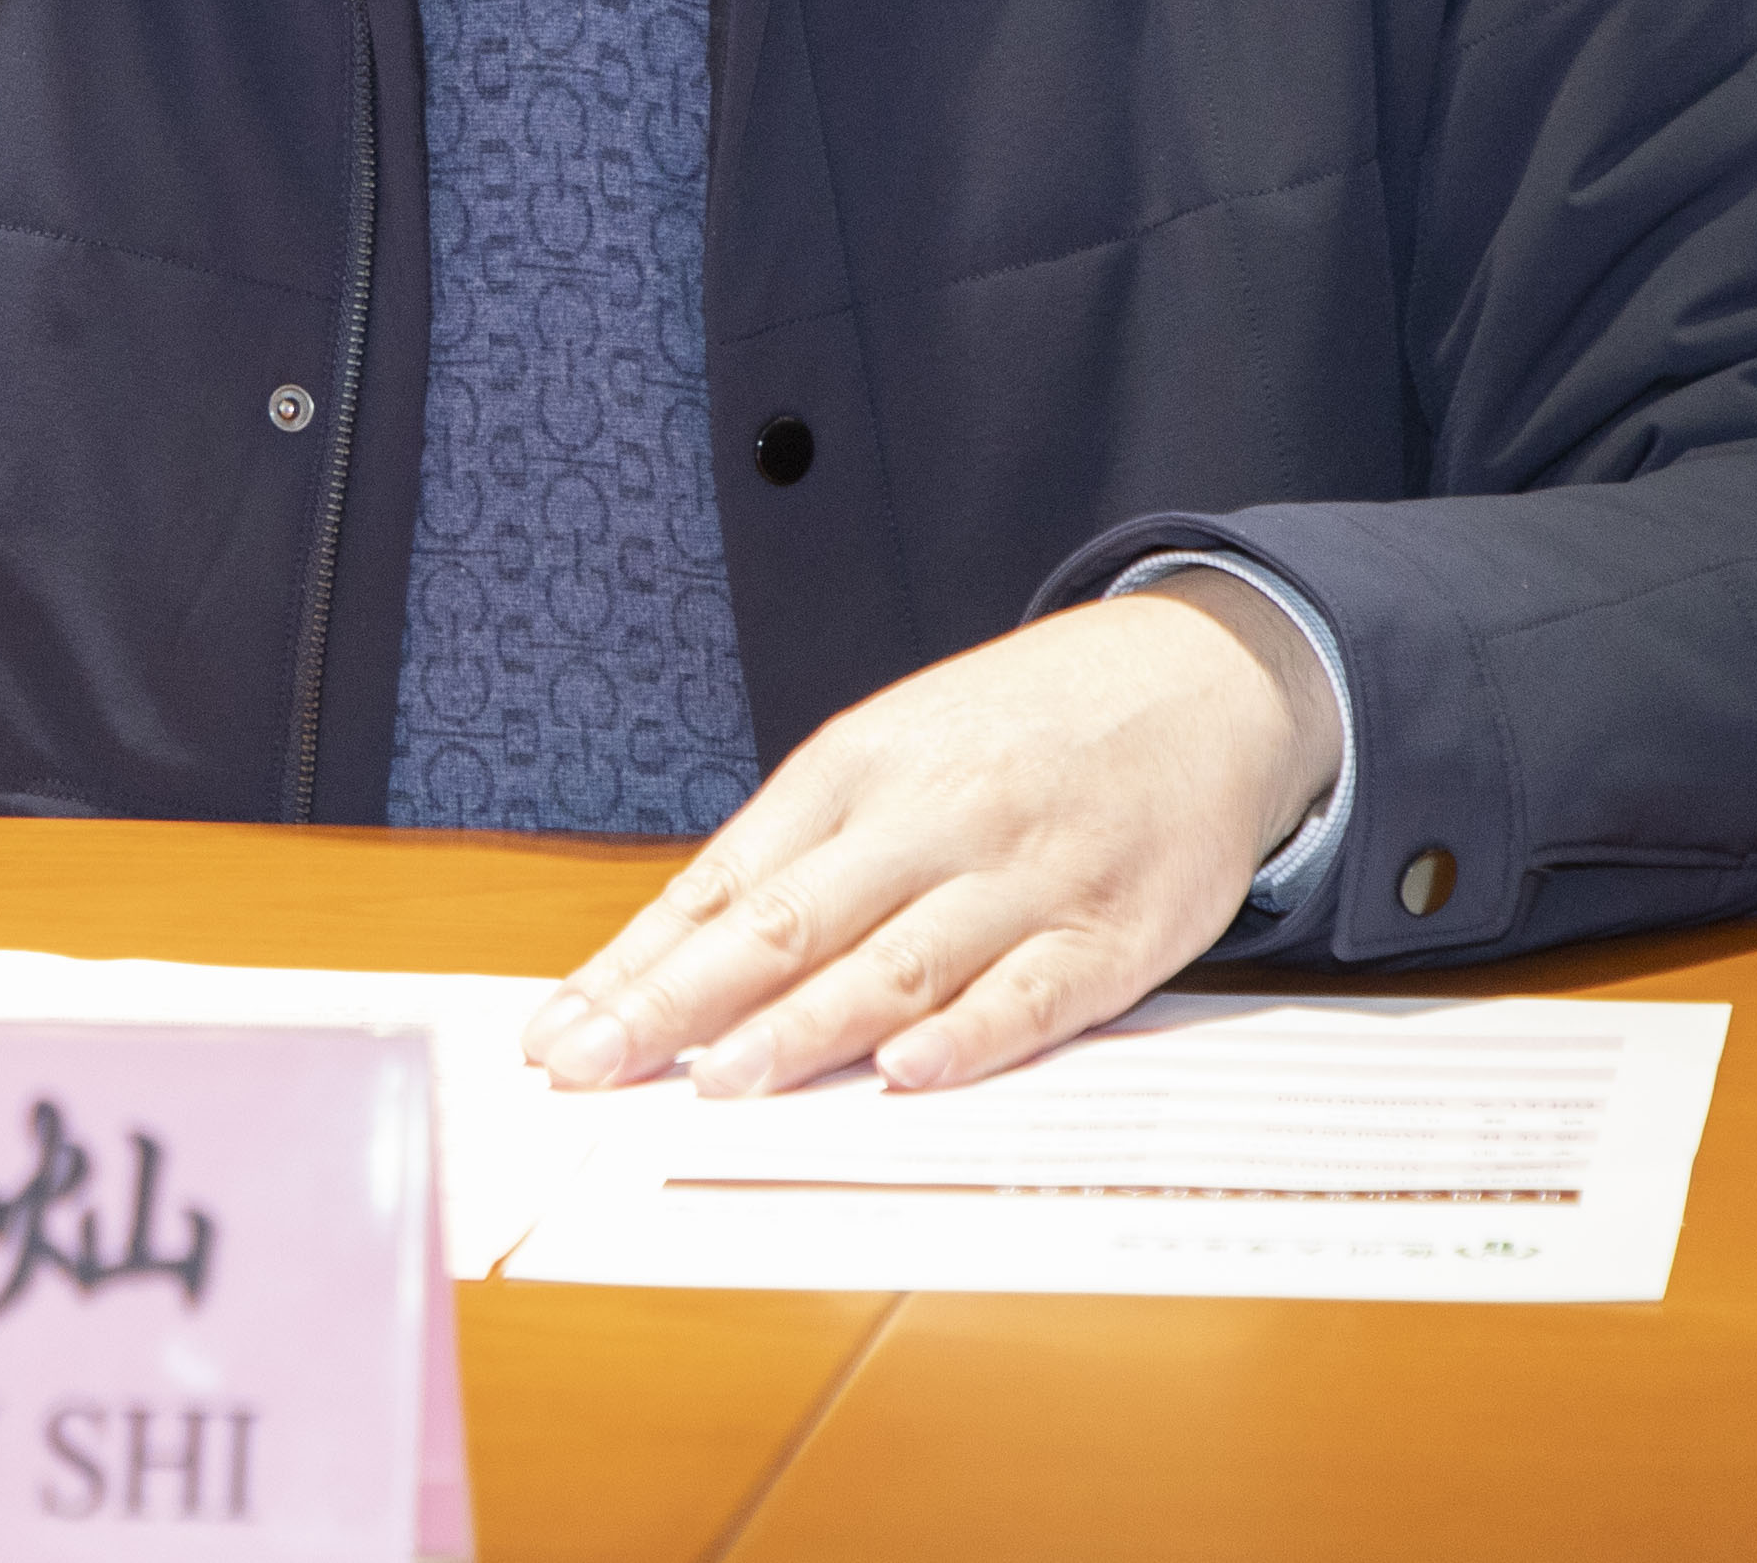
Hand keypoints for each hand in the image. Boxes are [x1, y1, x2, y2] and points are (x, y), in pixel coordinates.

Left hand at [522, 571, 1342, 1099]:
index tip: (558, 1035)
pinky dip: (971, 1033)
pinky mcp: (1112, 929)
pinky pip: (1034, 990)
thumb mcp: (892, 754)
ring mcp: (1023, 873)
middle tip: (596, 1067)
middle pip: (789, 922)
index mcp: (857, 768)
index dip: (636, 967)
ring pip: (898, 958)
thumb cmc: (1015, 733)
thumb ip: (793, 858)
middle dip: (681, 1004)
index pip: (724, 884)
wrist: (1198, 677)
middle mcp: (930, 815)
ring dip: (806, 1027)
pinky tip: (910, 1069)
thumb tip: (665, 962)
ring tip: (723, 1079)